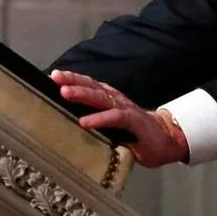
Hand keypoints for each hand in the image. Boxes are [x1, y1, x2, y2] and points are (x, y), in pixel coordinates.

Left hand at [50, 70, 188, 167]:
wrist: (165, 139)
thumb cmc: (133, 133)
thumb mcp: (110, 125)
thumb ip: (93, 120)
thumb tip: (65, 123)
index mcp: (108, 97)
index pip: (87, 84)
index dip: (70, 79)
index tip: (51, 76)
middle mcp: (114, 99)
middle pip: (91, 86)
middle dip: (72, 81)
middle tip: (55, 78)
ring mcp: (124, 109)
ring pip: (100, 97)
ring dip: (82, 94)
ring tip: (65, 93)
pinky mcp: (133, 122)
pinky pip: (114, 117)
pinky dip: (99, 119)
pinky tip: (84, 122)